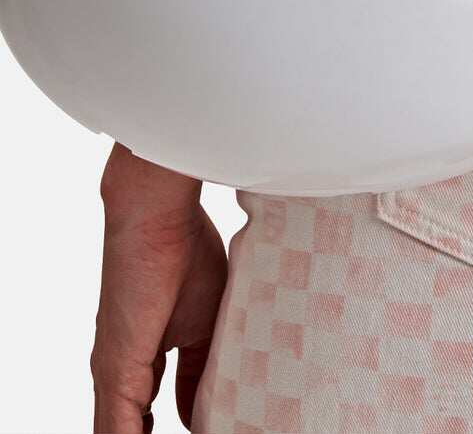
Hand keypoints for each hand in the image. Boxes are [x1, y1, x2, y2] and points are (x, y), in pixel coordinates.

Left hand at [92, 144, 227, 433]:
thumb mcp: (204, 320)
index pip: (146, 414)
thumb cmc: (184, 251)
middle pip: (132, 429)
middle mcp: (118, 373)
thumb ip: (200, 366)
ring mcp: (112, 375)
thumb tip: (197, 412)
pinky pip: (117, 432)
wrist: (156, 216)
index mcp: (138, 359)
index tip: (199, 430)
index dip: (171, 427)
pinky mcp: (114, 372)